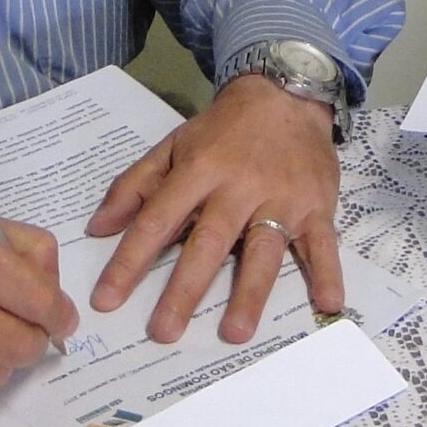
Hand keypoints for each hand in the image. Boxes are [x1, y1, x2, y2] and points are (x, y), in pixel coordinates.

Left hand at [84, 75, 341, 344]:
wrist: (286, 93)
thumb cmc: (224, 129)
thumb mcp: (174, 145)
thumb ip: (135, 185)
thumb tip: (97, 229)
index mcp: (199, 170)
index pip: (158, 220)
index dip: (130, 260)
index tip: (107, 300)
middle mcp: (239, 186)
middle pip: (209, 242)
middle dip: (185, 288)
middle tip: (163, 332)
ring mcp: (281, 198)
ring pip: (263, 250)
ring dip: (249, 292)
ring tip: (234, 333)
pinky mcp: (317, 206)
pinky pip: (323, 243)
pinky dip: (328, 273)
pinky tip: (328, 304)